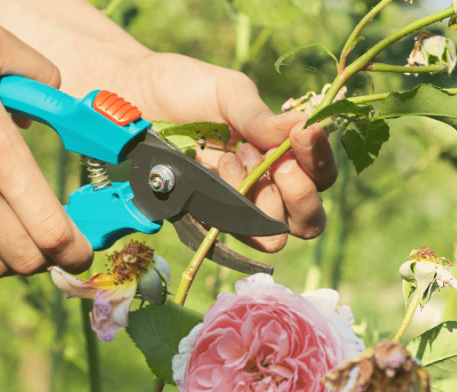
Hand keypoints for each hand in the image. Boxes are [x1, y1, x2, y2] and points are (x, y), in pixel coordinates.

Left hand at [130, 53, 337, 251]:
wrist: (135, 98)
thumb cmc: (186, 90)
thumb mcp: (228, 92)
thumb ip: (261, 116)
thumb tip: (304, 126)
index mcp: (283, 156)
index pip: (321, 176)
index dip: (321, 161)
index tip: (305, 134)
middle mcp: (267, 188)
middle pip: (307, 221)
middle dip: (299, 194)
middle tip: (279, 163)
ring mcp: (236, 209)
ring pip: (273, 236)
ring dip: (261, 200)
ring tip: (235, 158)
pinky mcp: (205, 220)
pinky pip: (229, 233)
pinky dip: (229, 207)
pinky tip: (215, 168)